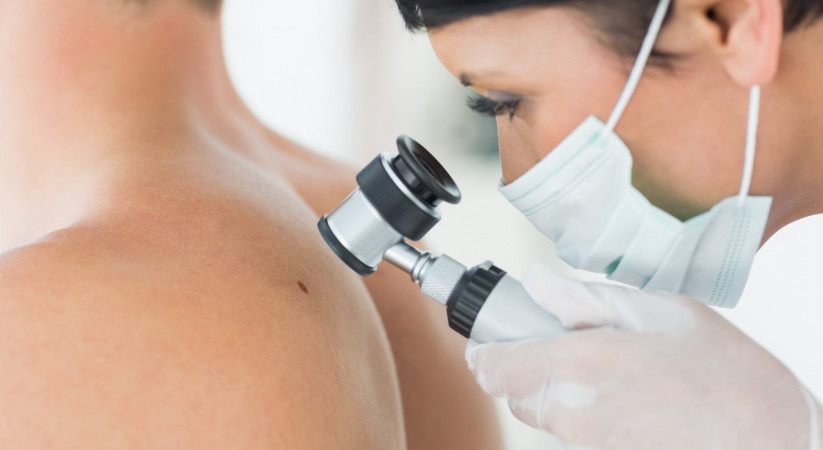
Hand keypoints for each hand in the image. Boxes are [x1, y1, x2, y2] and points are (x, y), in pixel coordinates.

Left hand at [466, 263, 821, 449]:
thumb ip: (583, 298)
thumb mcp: (655, 311)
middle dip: (528, 367)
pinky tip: (625, 395)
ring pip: (546, 414)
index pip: (493, 368)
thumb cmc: (720, 368)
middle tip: (565, 343)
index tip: (492, 338)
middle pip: (516, 393)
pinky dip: (585, 412)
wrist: (767, 433)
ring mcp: (588, 444)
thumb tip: (536, 283)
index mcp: (578, 363)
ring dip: (559, 390)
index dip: (486, 351)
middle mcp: (573, 410)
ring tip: (609, 368)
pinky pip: (575, 433)